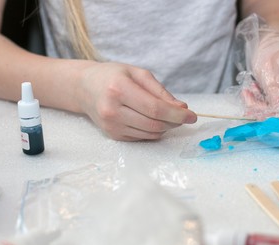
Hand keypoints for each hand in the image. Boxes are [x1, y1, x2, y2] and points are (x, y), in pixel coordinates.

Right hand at [77, 62, 196, 140]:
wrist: (85, 88)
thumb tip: (181, 109)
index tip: (192, 116)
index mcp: (119, 89)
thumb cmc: (113, 76)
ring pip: (150, 133)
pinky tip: (150, 119)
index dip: (177, 115)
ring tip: (166, 115)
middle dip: (174, 122)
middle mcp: (112, 110)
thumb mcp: (138, 74)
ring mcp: (111, 125)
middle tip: (182, 115)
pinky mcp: (113, 135)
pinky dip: (152, 130)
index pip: (155, 109)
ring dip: (165, 127)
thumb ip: (161, 91)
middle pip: (154, 124)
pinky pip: (142, 137)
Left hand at [242, 32, 278, 118]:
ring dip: (261, 108)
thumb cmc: (272, 51)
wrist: (270, 44)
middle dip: (267, 111)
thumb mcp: (269, 68)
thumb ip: (276, 91)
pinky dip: (261, 105)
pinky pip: (277, 110)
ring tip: (248, 93)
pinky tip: (252, 95)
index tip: (261, 108)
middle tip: (249, 99)